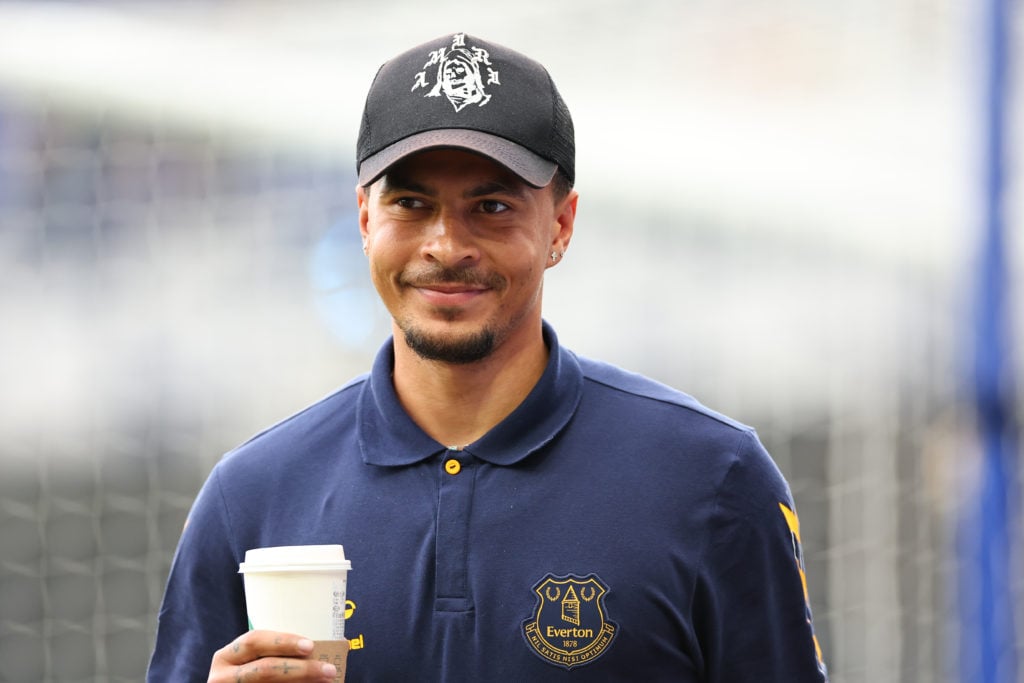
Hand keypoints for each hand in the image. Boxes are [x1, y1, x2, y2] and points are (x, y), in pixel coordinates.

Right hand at [208, 630, 339, 681]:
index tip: (310, 646)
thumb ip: (274, 653)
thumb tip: (321, 648)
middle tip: (328, 669)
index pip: (254, 641)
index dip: (283, 642)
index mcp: (226, 657)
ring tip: (326, 680)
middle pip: (265, 670)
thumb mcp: (252, 660)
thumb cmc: (250, 672)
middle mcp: (223, 678)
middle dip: (301, 669)